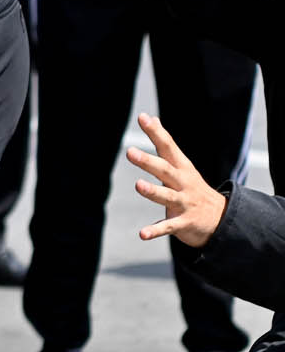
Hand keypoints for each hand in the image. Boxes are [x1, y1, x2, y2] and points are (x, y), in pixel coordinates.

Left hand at [128, 113, 225, 247]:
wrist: (221, 219)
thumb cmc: (193, 188)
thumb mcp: (182, 165)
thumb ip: (164, 145)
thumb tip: (151, 118)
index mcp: (181, 168)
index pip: (167, 147)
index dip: (155, 132)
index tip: (142, 117)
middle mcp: (183, 183)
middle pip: (164, 170)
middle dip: (148, 162)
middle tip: (129, 152)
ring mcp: (184, 202)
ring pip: (166, 196)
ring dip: (152, 191)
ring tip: (138, 185)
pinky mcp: (183, 222)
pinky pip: (168, 227)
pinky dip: (155, 230)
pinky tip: (142, 234)